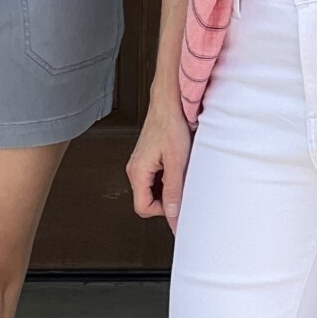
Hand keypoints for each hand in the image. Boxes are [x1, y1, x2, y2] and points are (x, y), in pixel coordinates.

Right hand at [127, 92, 191, 231]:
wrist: (169, 103)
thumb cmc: (171, 125)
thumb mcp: (177, 162)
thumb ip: (174, 191)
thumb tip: (174, 214)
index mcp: (137, 171)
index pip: (143, 208)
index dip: (162, 211)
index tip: (178, 206)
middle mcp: (134, 169)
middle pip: (146, 200)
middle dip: (165, 200)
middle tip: (182, 189)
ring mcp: (139, 164)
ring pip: (150, 190)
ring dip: (166, 188)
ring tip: (179, 174)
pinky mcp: (146, 159)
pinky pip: (153, 178)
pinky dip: (165, 179)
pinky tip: (176, 167)